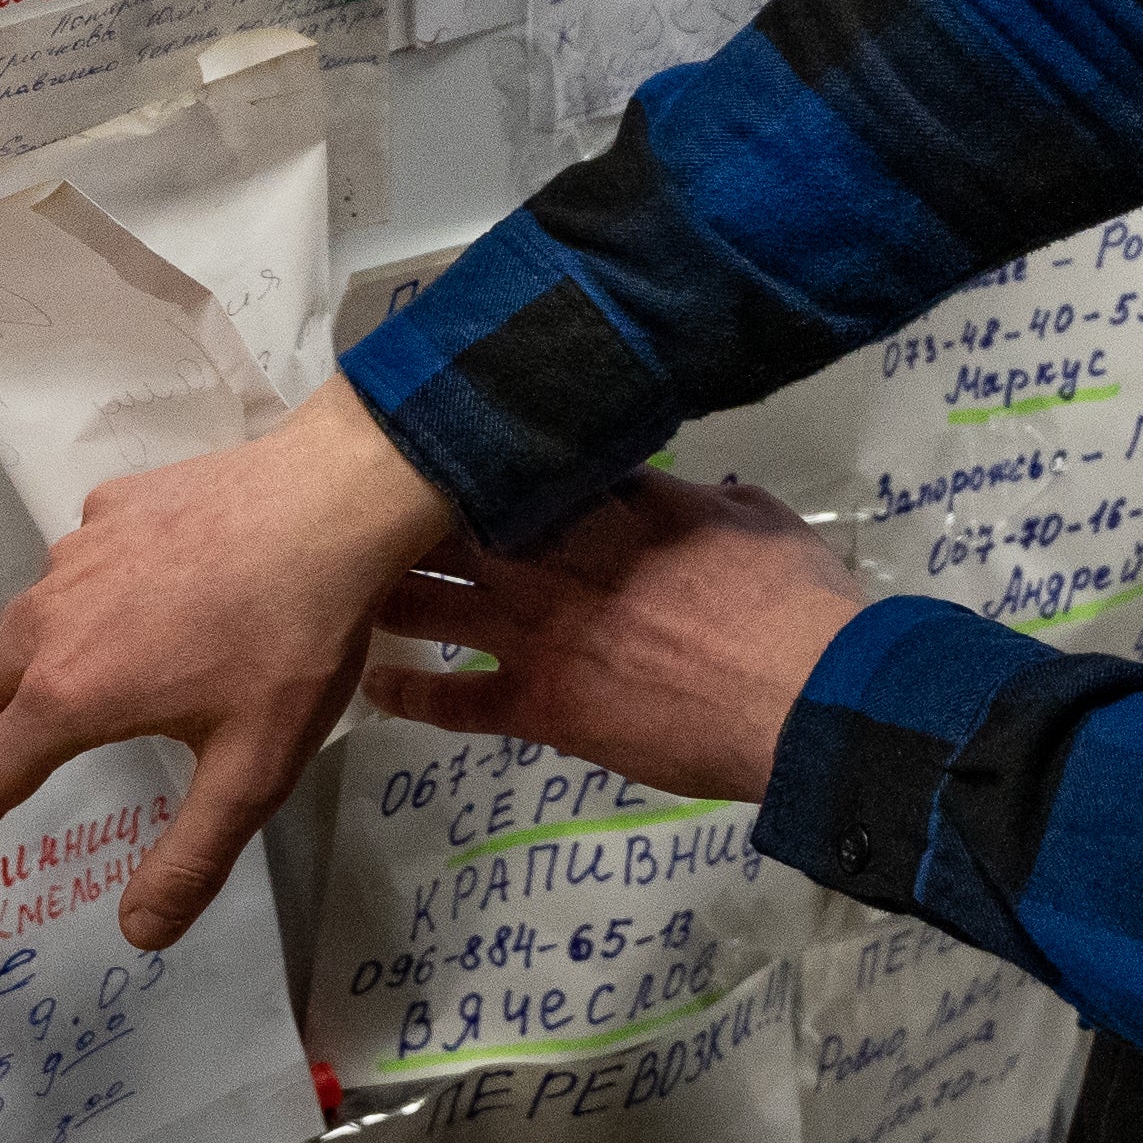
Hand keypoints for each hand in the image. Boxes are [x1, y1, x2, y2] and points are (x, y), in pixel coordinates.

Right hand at [0, 376, 455, 949]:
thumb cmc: (292, 645)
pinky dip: (80, 597)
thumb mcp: (252, 774)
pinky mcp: (114, 507)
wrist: (331, 501)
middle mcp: (51, 621)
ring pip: (20, 623)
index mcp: (70, 693)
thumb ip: (190, 859)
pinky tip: (123, 601)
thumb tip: (137, 935)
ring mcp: (77, 553)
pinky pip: (79, 564)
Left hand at [361, 474, 874, 808]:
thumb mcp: (758, 519)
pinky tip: (373, 686)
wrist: (802, 696)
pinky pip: (454, 699)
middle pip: (449, 522)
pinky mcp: (540, 704)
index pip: (522, 461)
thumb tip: (706, 493)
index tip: (437, 437)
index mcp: (611, 501)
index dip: (475, 451)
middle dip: (397, 512)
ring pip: (430, 602)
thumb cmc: (794, 603)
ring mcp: (539, 631)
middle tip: (351, 502)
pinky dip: (409, 693)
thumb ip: (713, 500)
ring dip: (384, 590)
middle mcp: (555, 556)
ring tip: (340, 581)